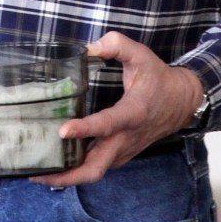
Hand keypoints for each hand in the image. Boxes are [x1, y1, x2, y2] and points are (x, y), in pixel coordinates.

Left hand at [30, 30, 203, 187]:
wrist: (182, 102)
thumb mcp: (141, 54)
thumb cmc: (158, 78)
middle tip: (38, 173)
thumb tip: (89, 48)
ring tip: (38, 174)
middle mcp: (126, 138)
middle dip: (67, 175)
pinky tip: (56, 164)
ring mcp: (123, 150)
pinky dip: (77, 170)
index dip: (85, 129)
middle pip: (96, 167)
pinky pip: (97, 167)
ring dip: (68, 176)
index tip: (63, 130)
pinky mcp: (120, 154)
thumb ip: (116, 45)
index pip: (107, 125)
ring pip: (95, 172)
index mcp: (132, 113)